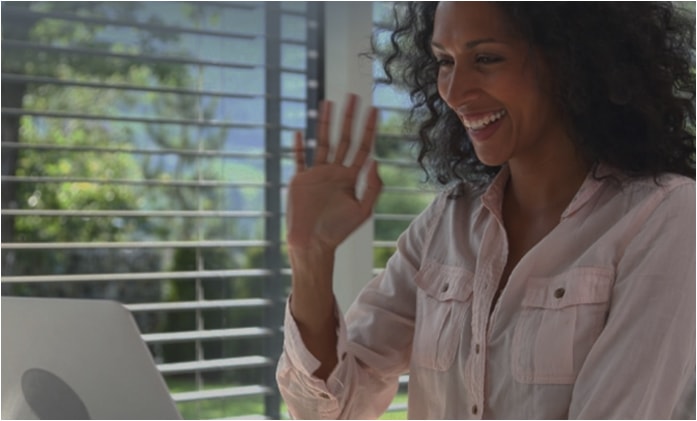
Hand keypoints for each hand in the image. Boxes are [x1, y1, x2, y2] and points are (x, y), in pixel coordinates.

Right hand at [286, 94, 381, 252]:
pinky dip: (299, 145)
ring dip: (325, 123)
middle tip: (353, 96)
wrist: (313, 243)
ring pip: (322, 142)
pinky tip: (299, 130)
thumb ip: (372, 187)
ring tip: (328, 102)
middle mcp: (334, 172)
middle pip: (344, 138)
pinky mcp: (300, 179)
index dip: (369, 129)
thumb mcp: (362, 210)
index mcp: (350, 178)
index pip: (363, 148)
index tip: (374, 110)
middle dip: (349, 118)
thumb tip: (376, 160)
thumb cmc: (339, 230)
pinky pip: (299, 158)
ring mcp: (316, 174)